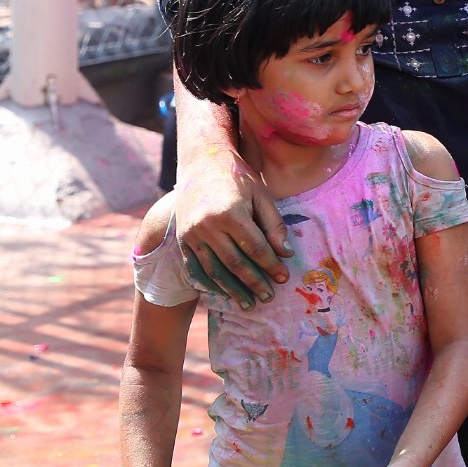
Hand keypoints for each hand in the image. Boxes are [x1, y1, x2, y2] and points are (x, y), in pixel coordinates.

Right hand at [176, 141, 292, 306]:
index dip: (271, 265)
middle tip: (268, 298)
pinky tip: (223, 294)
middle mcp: (208, 226)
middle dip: (254, 283)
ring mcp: (192, 234)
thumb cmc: (238, 177)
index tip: (284, 277)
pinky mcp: (182, 239)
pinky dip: (210, 284)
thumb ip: (274, 225)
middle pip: (234, 264)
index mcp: (231, 214)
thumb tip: (285, 254)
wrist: (201, 162)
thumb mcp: (262, 195)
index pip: (255, 248)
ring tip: (248, 304)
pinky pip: (196, 268)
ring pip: (214, 271)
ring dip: (232, 290)